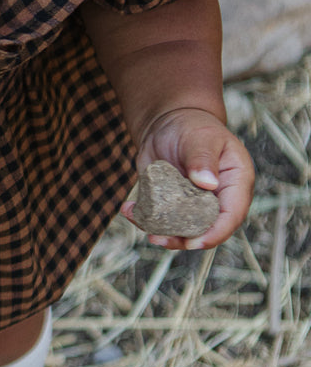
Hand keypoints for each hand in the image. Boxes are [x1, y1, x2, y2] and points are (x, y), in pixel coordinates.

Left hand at [120, 106, 254, 249]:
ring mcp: (195, 206)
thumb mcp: (201, 137)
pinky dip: (145, 220)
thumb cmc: (192, 126)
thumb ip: (203, 159)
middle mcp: (218, 199)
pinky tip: (129, 210)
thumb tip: (208, 184)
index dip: (215, 233)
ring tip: (139, 222)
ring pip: (183, 230)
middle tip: (157, 238)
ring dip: (161, 233)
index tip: (193, 242)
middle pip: (207, 230)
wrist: (168, 124)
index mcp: (235, 183)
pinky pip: (162, 220)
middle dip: (183, 240)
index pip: (231, 215)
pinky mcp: (173, 206)